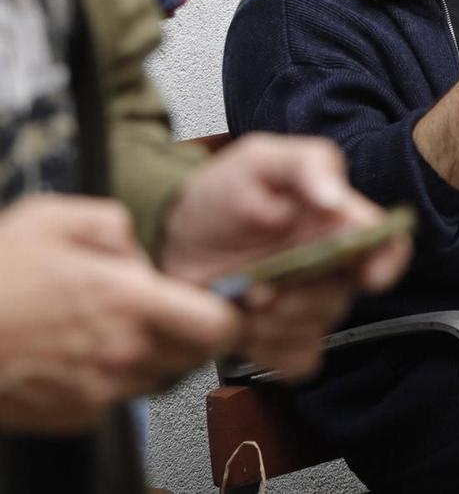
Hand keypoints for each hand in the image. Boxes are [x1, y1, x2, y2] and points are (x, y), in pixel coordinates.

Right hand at [0, 194, 238, 431]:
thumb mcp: (53, 218)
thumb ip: (114, 225)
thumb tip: (138, 255)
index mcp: (128, 302)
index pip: (219, 326)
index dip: (229, 315)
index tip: (221, 303)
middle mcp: (122, 354)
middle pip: (195, 357)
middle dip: (192, 334)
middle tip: (166, 313)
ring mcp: (98, 392)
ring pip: (158, 380)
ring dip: (153, 357)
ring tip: (115, 330)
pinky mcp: (74, 417)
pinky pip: (117, 399)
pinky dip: (113, 379)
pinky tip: (83, 354)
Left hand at [159, 135, 410, 380]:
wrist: (168, 233)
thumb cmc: (219, 192)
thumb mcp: (260, 159)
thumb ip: (308, 165)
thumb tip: (338, 200)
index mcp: (337, 223)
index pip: (388, 244)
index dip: (388, 263)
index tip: (369, 277)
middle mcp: (329, 267)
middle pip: (346, 296)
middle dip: (304, 296)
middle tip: (262, 285)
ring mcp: (303, 304)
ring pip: (319, 329)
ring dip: (279, 322)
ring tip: (243, 298)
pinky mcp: (276, 336)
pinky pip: (296, 359)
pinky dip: (272, 350)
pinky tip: (245, 326)